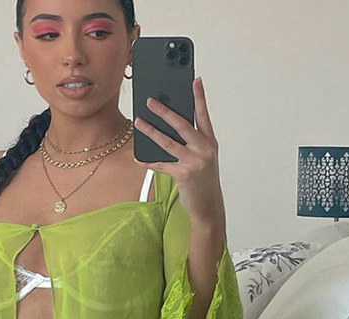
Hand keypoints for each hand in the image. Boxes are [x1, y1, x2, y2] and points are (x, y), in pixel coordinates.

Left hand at [133, 76, 224, 223]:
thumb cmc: (203, 181)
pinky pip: (161, 164)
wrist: (208, 207)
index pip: (203, 115)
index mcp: (210, 142)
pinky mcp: (183, 175)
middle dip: (164, 111)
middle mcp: (204, 149)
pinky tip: (138, 158)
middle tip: (150, 101)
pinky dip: (148, 161)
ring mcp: (194, 162)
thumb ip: (192, 143)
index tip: (195, 80)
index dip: (199, 97)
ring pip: (167, 142)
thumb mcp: (203, 159)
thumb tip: (170, 128)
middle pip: (182, 124)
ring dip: (150, 131)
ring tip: (138, 122)